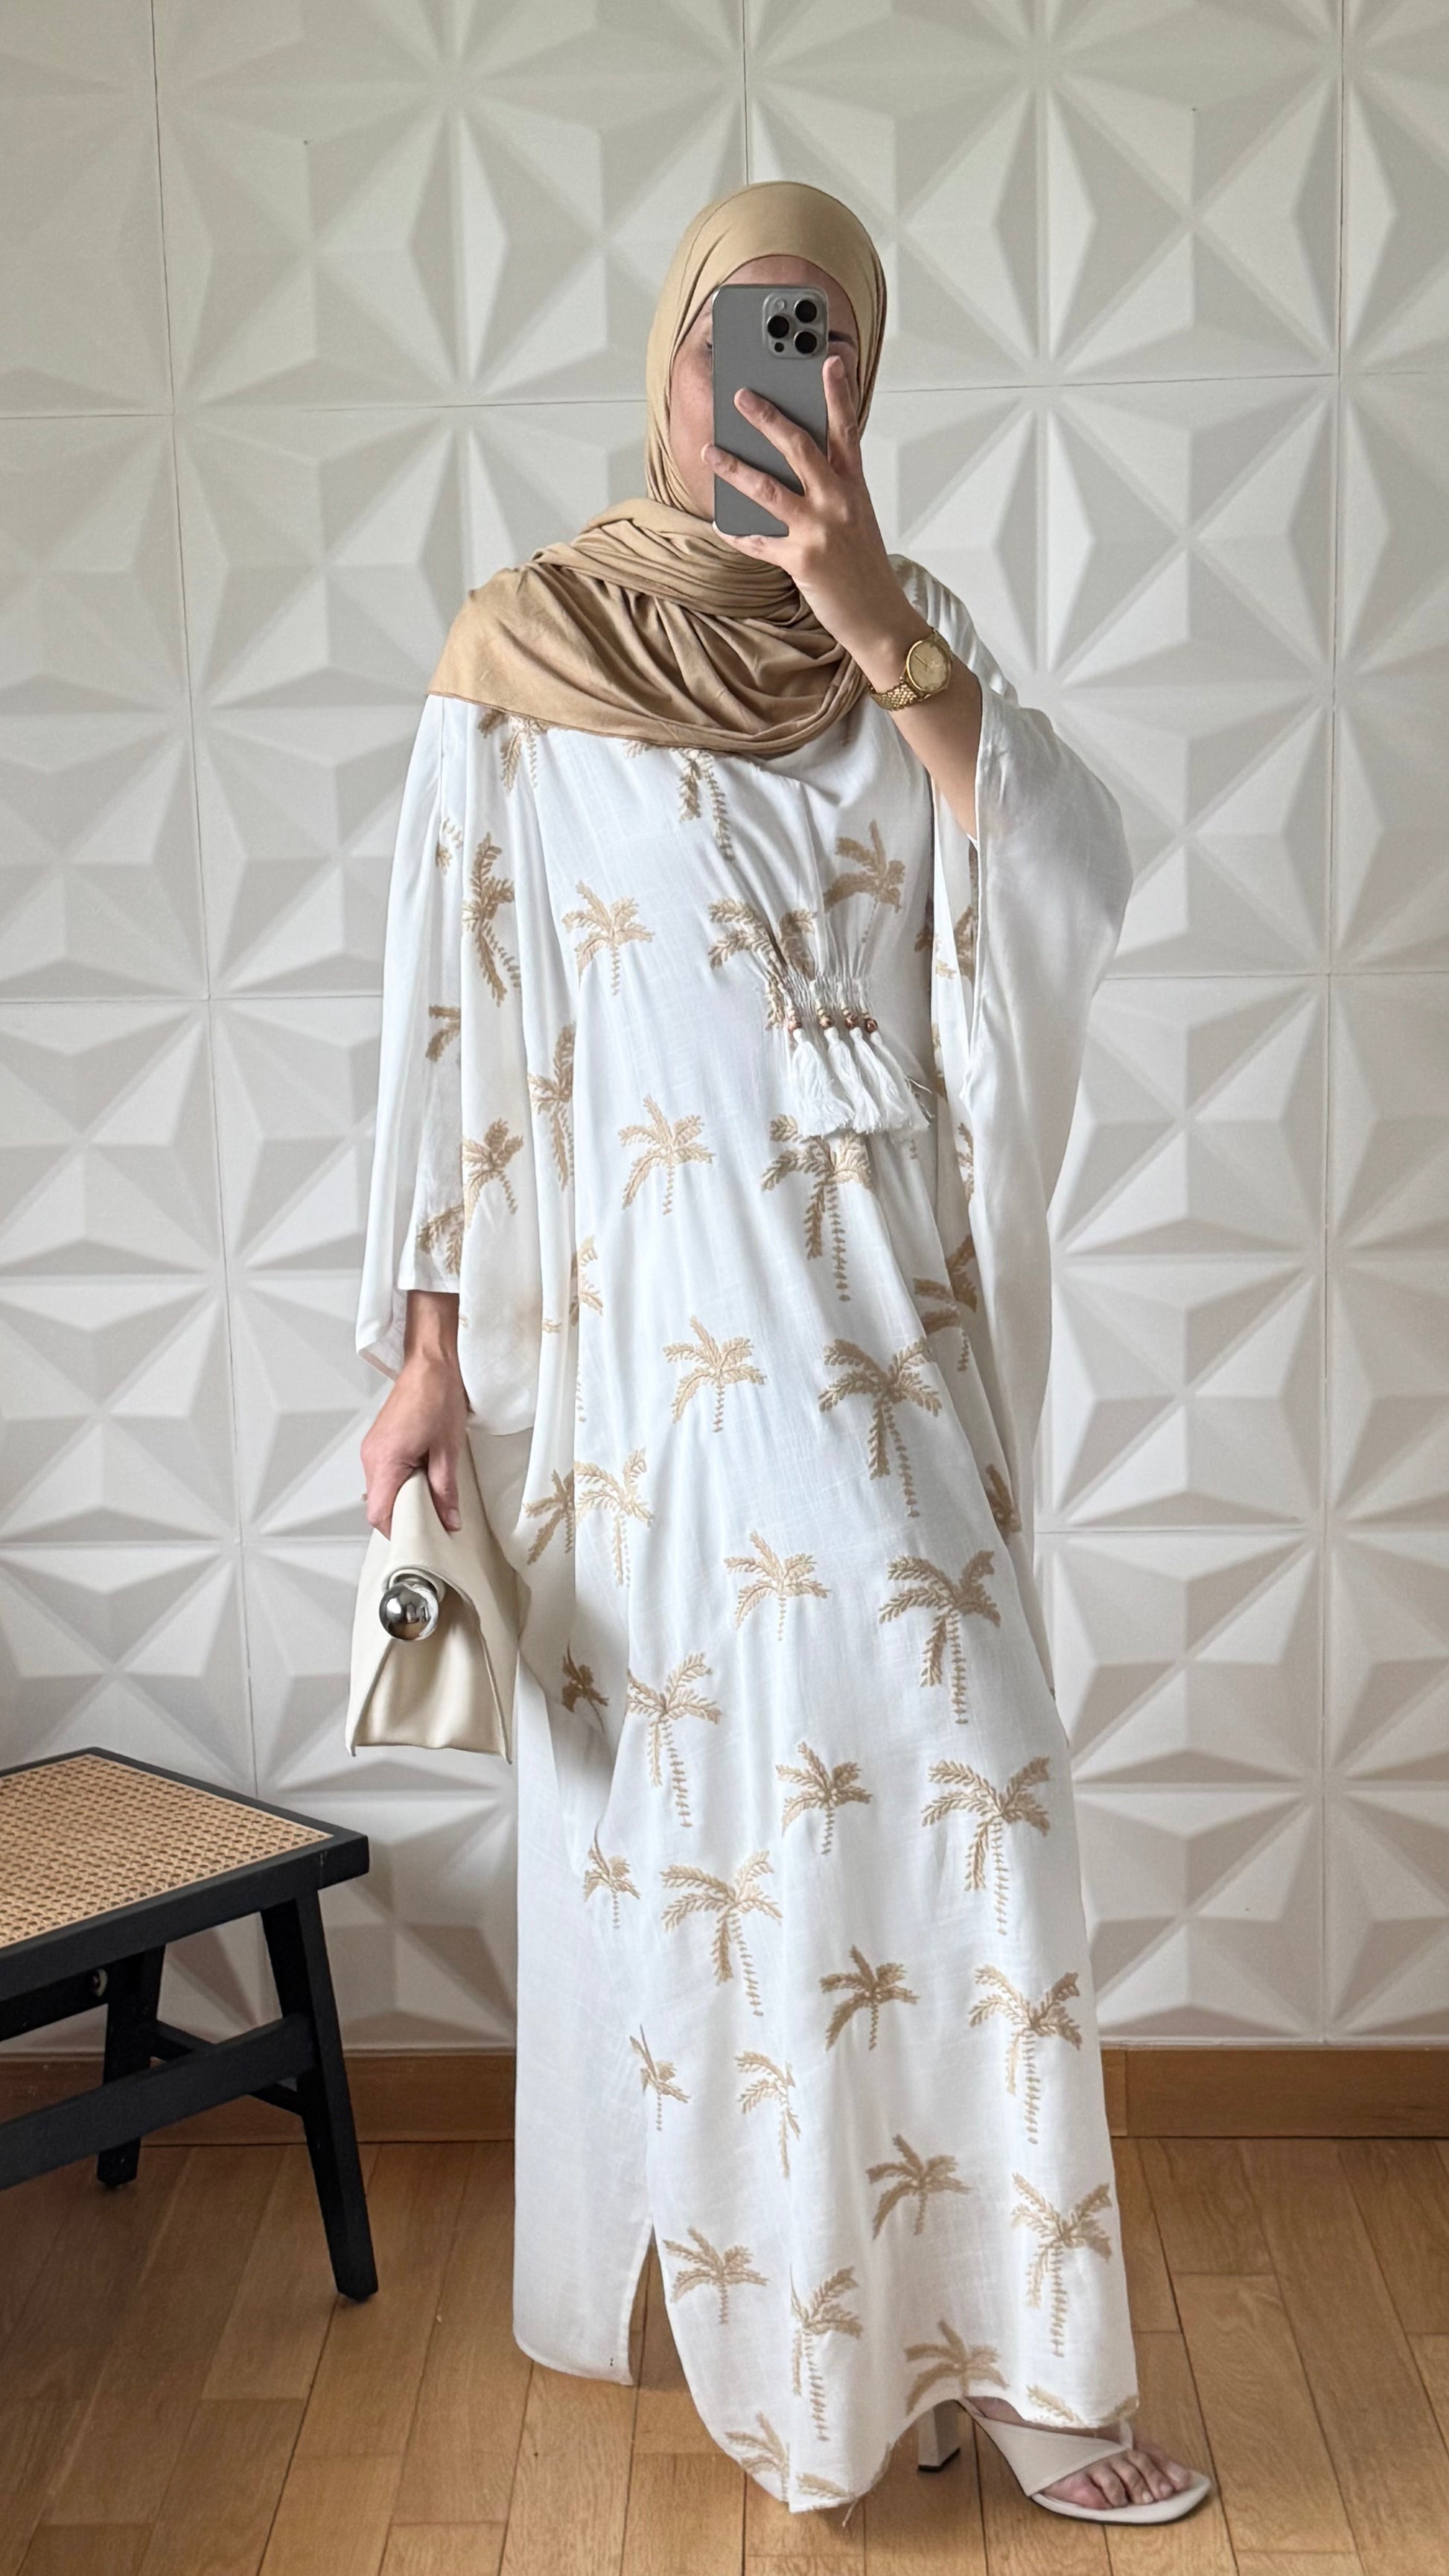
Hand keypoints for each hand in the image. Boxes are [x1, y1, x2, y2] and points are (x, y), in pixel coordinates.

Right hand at [360, 1295, 468, 1537]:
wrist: (429, 1364)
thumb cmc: (437, 1397)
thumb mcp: (449, 1450)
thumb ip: (446, 1491)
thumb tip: (449, 1520)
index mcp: (385, 1460)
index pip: (379, 1514)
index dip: (398, 1531)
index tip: (419, 1537)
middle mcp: (371, 1457)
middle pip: (378, 1505)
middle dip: (403, 1516)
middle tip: (432, 1519)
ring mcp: (371, 1449)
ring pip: (380, 1490)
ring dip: (402, 1498)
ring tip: (431, 1495)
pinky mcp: (377, 1443)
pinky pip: (383, 1474)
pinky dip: (400, 1482)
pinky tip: (422, 1476)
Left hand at [703, 357, 917, 666]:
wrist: (881, 619)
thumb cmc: (865, 570)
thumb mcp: (856, 520)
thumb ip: (831, 491)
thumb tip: (789, 471)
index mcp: (854, 488)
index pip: (846, 431)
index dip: (838, 394)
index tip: (828, 360)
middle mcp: (839, 502)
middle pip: (799, 447)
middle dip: (767, 417)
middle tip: (742, 396)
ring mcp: (820, 529)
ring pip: (768, 488)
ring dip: (734, 467)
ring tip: (711, 451)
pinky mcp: (802, 560)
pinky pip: (758, 541)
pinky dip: (737, 533)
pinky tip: (722, 524)